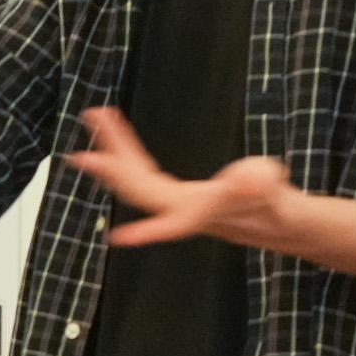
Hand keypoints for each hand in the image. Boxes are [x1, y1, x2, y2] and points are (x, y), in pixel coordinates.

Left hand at [66, 107, 297, 249]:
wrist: (272, 220)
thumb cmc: (275, 206)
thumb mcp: (272, 191)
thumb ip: (261, 184)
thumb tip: (254, 177)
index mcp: (201, 214)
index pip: (173, 223)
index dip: (151, 231)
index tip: (120, 237)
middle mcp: (179, 209)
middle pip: (139, 191)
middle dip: (111, 173)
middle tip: (81, 155)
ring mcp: (172, 199)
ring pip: (136, 176)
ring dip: (114, 150)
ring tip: (96, 118)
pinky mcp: (173, 190)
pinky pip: (142, 167)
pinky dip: (128, 148)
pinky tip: (117, 132)